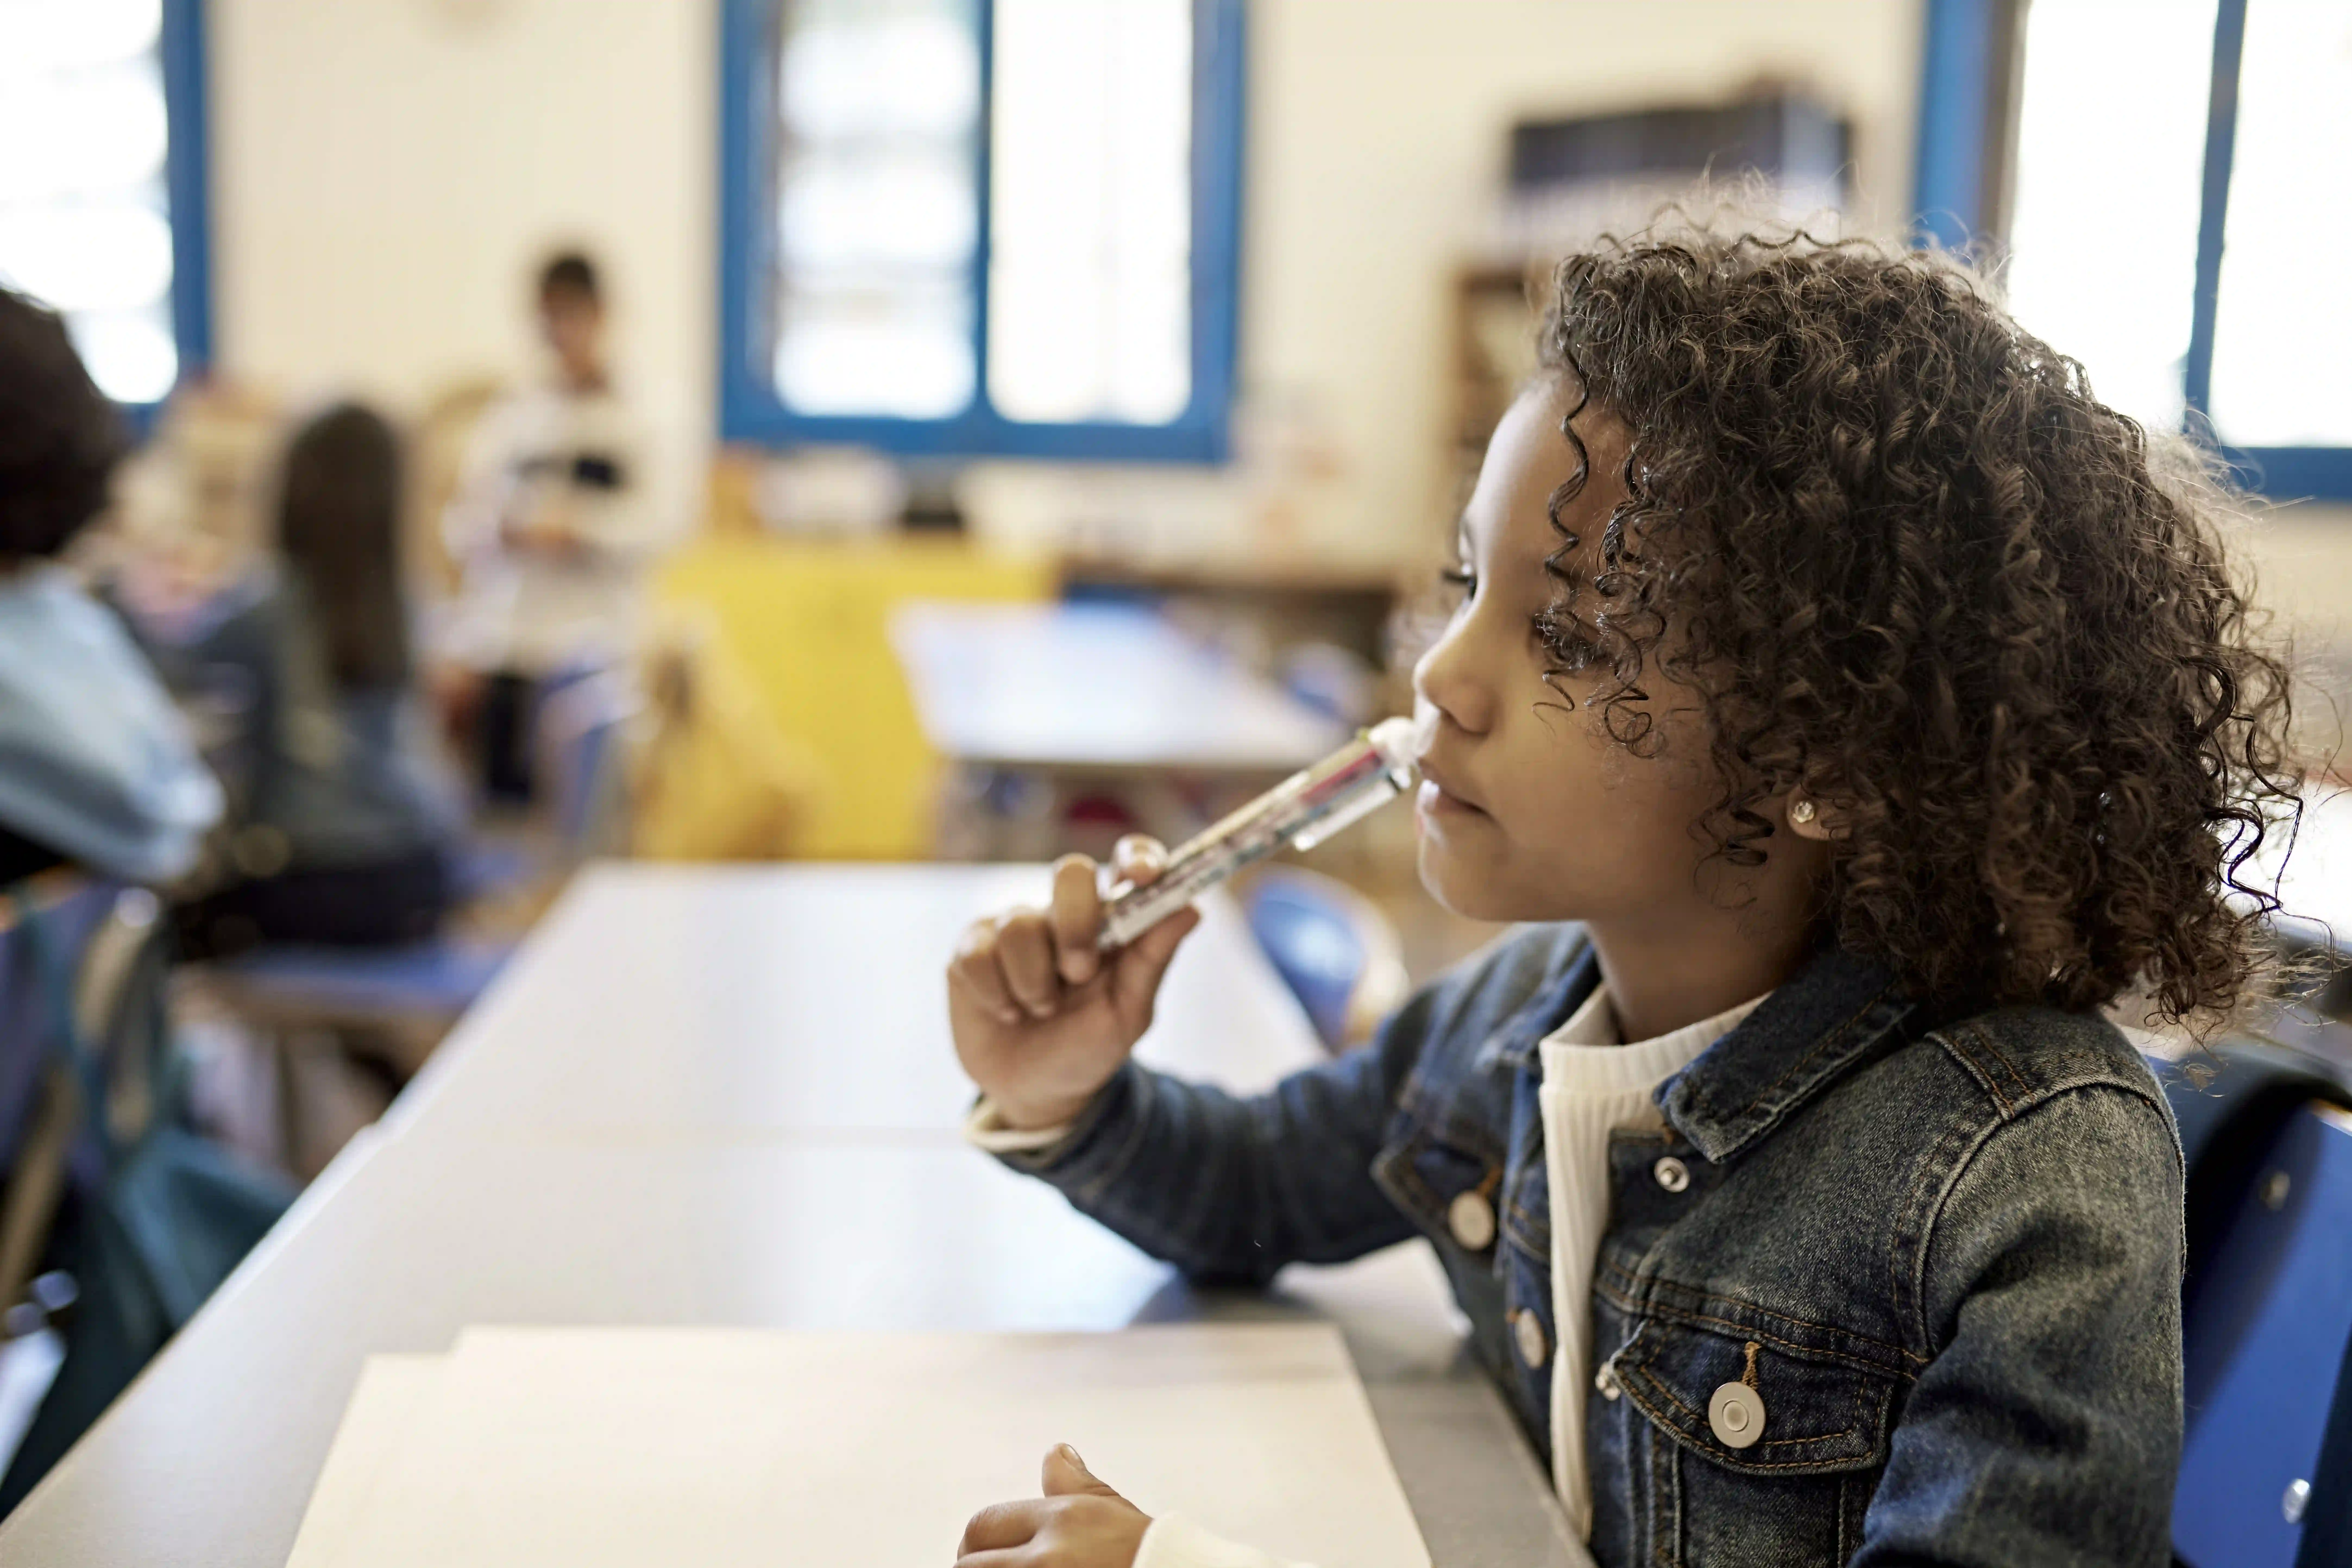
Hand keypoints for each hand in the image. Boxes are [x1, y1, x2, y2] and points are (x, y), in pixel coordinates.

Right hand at [948, 836, 1199, 1130]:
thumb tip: (1193, 908)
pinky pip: (978, 955)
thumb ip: (1153, 958)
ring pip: (1020, 924)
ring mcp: (1014, 926)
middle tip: (1079, 975)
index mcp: (1110, 921)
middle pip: (1071, 873)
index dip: (1137, 856)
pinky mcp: (971, 949)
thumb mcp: (1128, 1012)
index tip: (1143, 876)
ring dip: (1034, 982)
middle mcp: (1062, 913)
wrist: (1037, 1091)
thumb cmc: (1089, 1047)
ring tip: (1042, 1010)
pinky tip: (1007, 1012)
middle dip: (1076, 926)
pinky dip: (997, 995)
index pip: (1127, 861)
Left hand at [957, 1445, 1150, 1567]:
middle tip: (1000, 1565)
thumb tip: (1055, 1455)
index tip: (987, 1552)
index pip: (983, 1524)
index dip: (980, 1541)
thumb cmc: (1153, 1559)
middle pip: (970, 1562)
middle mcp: (1047, 1561)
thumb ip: (1076, 1486)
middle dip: (976, 1564)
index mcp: (1064, 1522)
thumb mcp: (1114, 1514)